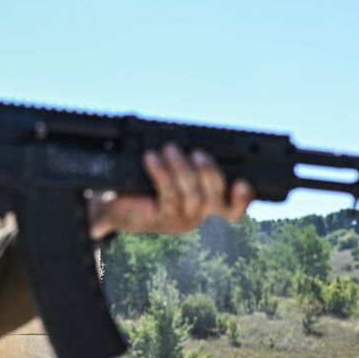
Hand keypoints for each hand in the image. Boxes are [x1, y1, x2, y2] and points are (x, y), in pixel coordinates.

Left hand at [90, 143, 252, 238]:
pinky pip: (167, 194)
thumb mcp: (171, 170)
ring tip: (168, 148)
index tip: (242, 183)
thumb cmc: (145, 183)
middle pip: (216, 198)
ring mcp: (181, 220)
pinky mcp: (162, 220)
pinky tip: (151, 158)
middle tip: (198, 153)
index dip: (243, 199)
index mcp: (207, 204)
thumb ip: (188, 160)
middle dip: (210, 173)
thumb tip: (194, 137)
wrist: (115, 204)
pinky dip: (161, 172)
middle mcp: (199, 215)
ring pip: (191, 194)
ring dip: (181, 168)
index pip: (233, 209)